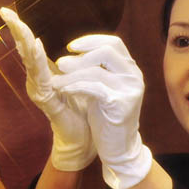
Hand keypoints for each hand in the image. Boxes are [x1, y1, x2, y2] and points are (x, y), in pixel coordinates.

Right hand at [0, 7, 95, 170]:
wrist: (83, 138)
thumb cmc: (79, 108)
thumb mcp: (72, 79)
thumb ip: (65, 65)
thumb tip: (64, 48)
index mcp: (42, 73)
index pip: (28, 46)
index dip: (19, 28)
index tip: (8, 10)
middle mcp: (35, 80)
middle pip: (23, 50)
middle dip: (15, 29)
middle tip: (5, 11)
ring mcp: (39, 90)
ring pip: (30, 61)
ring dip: (24, 41)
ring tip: (19, 24)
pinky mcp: (46, 100)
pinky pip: (42, 77)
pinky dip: (37, 60)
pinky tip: (35, 46)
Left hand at [52, 35, 152, 188]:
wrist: (119, 148)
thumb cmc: (107, 117)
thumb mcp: (103, 88)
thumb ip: (96, 70)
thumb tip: (72, 54)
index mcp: (130, 69)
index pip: (113, 43)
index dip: (90, 41)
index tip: (70, 47)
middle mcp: (133, 76)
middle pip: (107, 51)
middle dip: (80, 56)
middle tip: (60, 64)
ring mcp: (130, 90)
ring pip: (96, 71)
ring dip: (71, 74)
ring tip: (55, 80)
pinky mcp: (122, 104)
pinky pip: (94, 88)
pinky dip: (75, 86)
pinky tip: (63, 89)